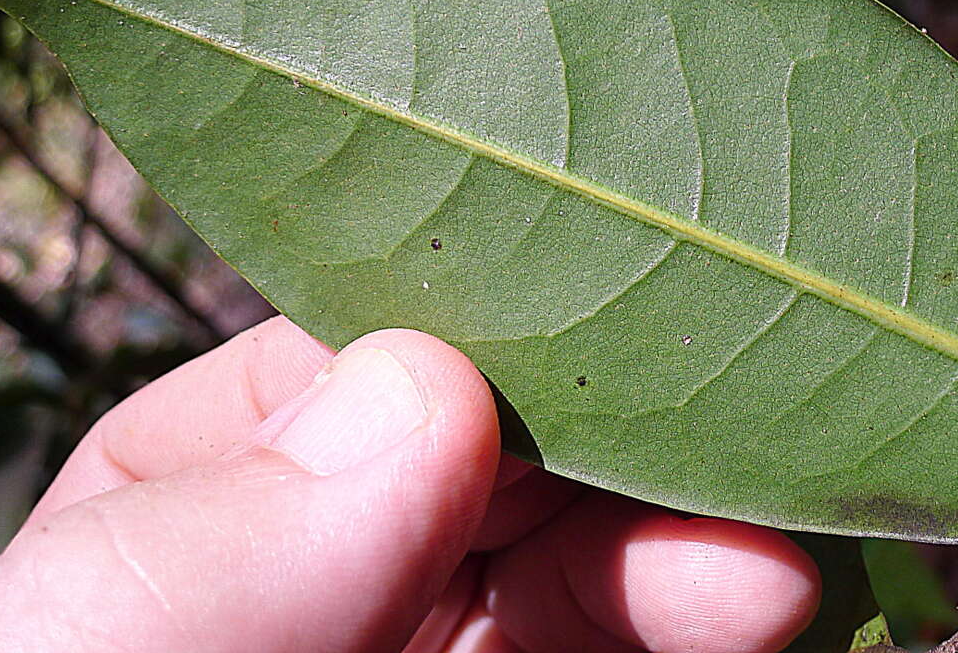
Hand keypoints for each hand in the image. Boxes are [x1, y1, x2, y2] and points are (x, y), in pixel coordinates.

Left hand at [0, 317, 820, 651]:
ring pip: (589, 573)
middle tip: (721, 436)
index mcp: (192, 537)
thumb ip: (200, 562)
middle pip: (497, 468)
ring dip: (684, 540)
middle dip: (607, 441)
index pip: (339, 386)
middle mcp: (327, 594)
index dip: (458, 340)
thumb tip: (422, 386)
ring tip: (765, 560)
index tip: (564, 334)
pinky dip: (701, 625)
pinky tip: (756, 606)